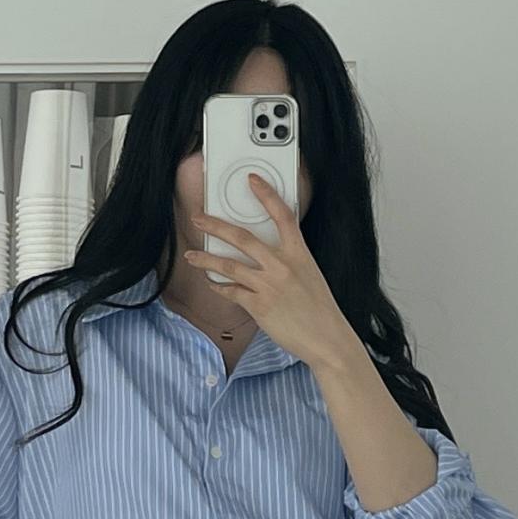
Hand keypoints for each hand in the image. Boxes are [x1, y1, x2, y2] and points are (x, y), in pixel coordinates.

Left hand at [184, 175, 358, 372]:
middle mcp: (282, 265)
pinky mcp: (259, 306)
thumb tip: (264, 256)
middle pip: (242, 237)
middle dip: (215, 225)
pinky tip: (212, 285)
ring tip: (191, 256)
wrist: (327, 338)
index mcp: (299, 253)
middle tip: (198, 218)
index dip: (267, 194)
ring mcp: (269, 285)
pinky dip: (219, 288)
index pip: (282, 215)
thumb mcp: (309, 274)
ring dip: (206, 260)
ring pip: (229, 265)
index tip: (252, 180)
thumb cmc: (320, 309)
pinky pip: (231, 292)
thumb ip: (288, 261)